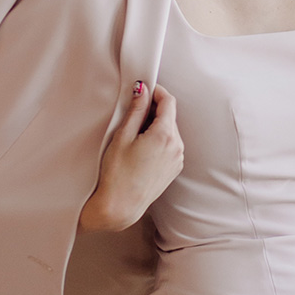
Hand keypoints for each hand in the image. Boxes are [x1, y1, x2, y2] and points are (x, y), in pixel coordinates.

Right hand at [78, 83, 183, 232]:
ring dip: (157, 124)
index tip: (144, 88)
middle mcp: (177, 146)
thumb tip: (142, 89)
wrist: (120, 206)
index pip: (168, 102)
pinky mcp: (175, 168)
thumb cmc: (117, 173)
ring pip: (171, 130)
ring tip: (135, 132)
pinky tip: (142, 147)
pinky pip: (171, 145)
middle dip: (155, 108)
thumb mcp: (122, 136)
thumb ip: (136, 110)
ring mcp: (178, 158)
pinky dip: (160, 139)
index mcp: (165, 135)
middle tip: (134, 110)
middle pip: (170, 116)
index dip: (157, 91)